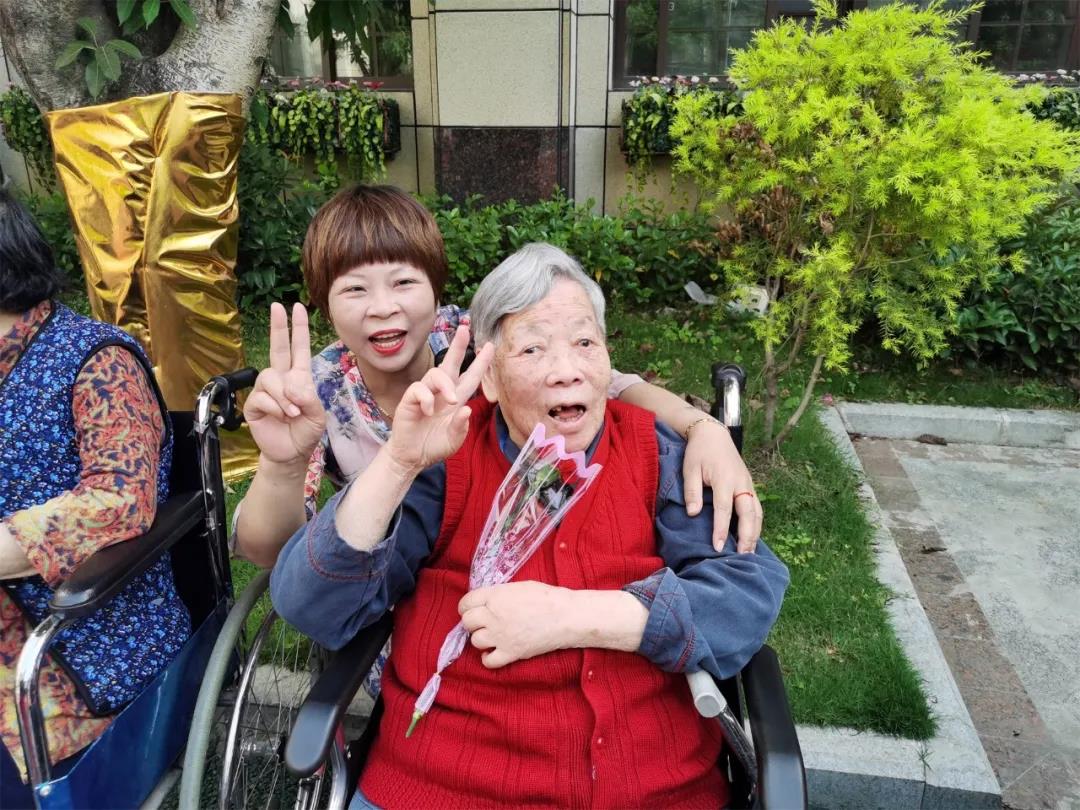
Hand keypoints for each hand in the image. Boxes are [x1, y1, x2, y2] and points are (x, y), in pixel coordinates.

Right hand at [243, 303, 325, 467]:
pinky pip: (262, 397)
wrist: (291, 453)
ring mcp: (266, 391)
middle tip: (277, 308)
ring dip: (284, 396)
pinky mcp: (253, 404)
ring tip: (293, 413)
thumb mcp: (317, 416)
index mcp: (299, 378)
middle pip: (278, 348)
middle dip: (278, 327)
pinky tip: (281, 417)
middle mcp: (282, 380)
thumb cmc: (305, 432)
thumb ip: (309, 399)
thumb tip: (293, 386)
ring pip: (270, 378)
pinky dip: (275, 407)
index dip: (298, 329)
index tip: (296, 307)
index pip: (299, 349)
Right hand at [385, 326, 493, 472]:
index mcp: (456, 399)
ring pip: (436, 374)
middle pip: (450, 363)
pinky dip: (426, 399)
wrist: (412, 457)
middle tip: (465, 329)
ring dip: (446, 385)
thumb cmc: (434, 446)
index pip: (471, 377)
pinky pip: (419, 389)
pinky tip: (428, 412)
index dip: (481, 363)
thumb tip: (466, 409)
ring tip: (451, 401)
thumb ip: (461, 427)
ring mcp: (425, 394)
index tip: (490, 346)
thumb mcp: (454, 440)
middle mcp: (441, 392)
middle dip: (458, 345)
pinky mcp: (410, 399)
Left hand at [459, 581, 576, 668]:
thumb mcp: (518, 587)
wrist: (565, 616)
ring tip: (492, 635)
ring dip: (481, 638)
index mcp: (495, 596)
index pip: (465, 603)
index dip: (467, 606)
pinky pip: (488, 661)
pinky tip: (495, 651)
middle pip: (467, 622)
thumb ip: (498, 594)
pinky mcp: (510, 653)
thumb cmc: (546, 597)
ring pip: (475, 641)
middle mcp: (493, 616)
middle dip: (473, 621)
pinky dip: (488, 658)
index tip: (472, 609)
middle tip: (483, 621)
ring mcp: (500, 636)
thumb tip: (486, 601)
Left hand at [683, 420, 761, 552]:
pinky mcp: (750, 485)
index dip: (721, 529)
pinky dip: (757, 525)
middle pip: (749, 514)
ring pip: (757, 513)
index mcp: (724, 479)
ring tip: (750, 553)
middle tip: (742, 557)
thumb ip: (692, 491)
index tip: (718, 547)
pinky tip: (752, 538)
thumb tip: (694, 514)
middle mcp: (741, 483)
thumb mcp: (690, 469)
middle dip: (747, 537)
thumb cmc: (699, 452)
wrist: (713, 434)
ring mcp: (748, 484)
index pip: (724, 509)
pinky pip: (757, 508)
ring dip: (755, 533)